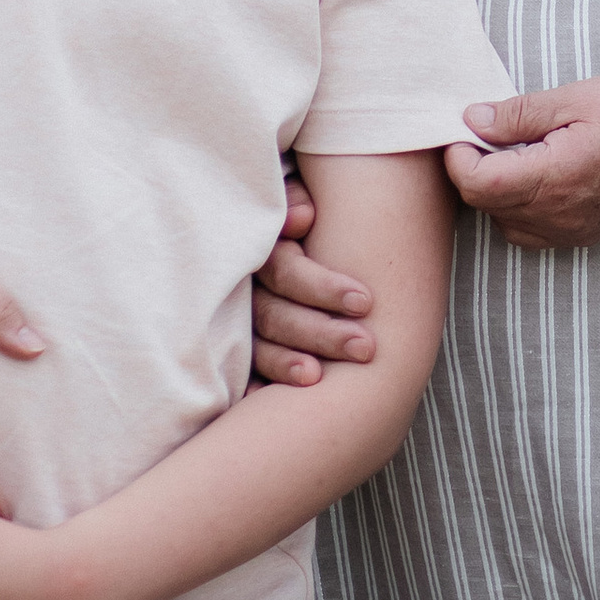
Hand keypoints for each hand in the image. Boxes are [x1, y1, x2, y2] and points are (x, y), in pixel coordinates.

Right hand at [251, 161, 376, 385]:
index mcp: (260, 247)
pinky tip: (268, 405)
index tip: (366, 301)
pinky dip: (255, 387)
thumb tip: (306, 218)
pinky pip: (241, 371)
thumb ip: (297, 201)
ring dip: (286, 364)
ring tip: (321, 380)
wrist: (279, 224)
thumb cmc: (302, 209)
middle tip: (366, 347)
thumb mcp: (298, 194)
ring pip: (257, 346)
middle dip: (320, 334)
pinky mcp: (233, 346)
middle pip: (274, 315)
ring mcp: (233, 319)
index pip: (286, 272)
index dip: (323, 287)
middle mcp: (242, 286)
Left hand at [447, 70, 599, 245]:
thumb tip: (471, 120)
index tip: (463, 127)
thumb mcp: (576, 97)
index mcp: (555, 178)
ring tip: (515, 149)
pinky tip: (538, 171)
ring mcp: (572, 232)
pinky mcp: (584, 235)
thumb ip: (518, 113)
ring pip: (505, 222)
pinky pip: (532, 231)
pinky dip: (520, 206)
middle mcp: (560, 216)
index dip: (458, 156)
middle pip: (486, 205)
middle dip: (474, 169)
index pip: (477, 185)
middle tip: (486, 129)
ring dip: (496, 190)